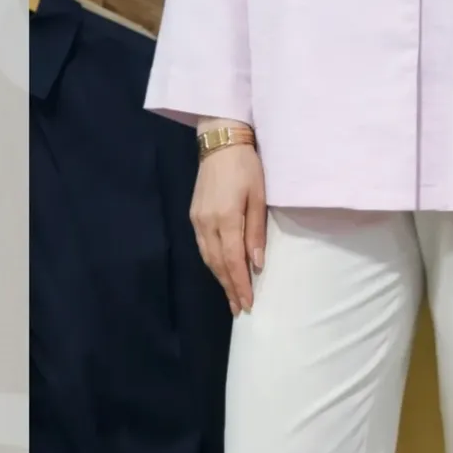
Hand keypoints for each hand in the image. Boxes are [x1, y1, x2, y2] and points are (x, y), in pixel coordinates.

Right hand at [190, 142, 266, 314]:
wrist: (220, 143)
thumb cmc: (247, 167)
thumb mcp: (259, 197)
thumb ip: (256, 231)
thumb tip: (257, 263)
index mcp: (226, 219)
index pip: (233, 260)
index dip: (240, 284)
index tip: (248, 303)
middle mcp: (207, 223)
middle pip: (218, 264)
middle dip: (229, 288)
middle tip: (240, 308)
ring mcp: (197, 220)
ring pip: (208, 258)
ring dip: (220, 279)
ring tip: (231, 296)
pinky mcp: (194, 215)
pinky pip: (203, 247)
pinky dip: (212, 263)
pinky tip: (221, 270)